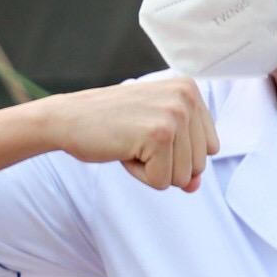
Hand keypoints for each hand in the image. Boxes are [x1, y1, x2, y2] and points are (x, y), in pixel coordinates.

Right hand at [40, 77, 216, 192]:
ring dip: (151, 169)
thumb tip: (194, 186)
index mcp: (190, 90)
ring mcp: (174, 114)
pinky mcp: (159, 135)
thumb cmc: (110, 125)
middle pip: (198, 165)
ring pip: (182, 177)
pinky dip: (138, 174)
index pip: (209, 148)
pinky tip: (122, 150)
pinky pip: (161, 182)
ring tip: (129, 143)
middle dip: (164, 163)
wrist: (67, 118)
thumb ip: (182, 159)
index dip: (177, 154)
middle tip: (134, 139)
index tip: (147, 133)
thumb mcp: (155, 137)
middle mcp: (187, 97)